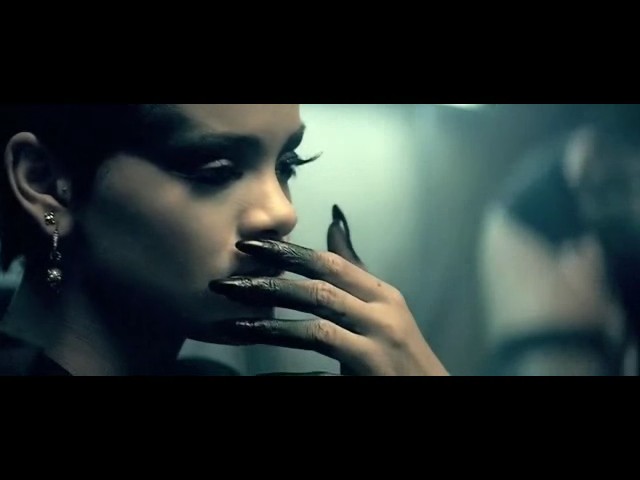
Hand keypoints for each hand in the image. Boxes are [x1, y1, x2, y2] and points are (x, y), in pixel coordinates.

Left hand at [208, 206, 447, 375]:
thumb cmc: (397, 355)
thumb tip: (334, 223)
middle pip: (320, 284)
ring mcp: (378, 338)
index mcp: (381, 293)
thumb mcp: (379, 308)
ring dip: (270, 314)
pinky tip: (258, 358)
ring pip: (317, 315)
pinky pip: (320, 351)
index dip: (288, 252)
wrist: (429, 390)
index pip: (330, 263)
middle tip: (225, 278)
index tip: (249, 246)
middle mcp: (382, 309)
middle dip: (270, 277)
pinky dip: (286, 348)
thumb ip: (353, 271)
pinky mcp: (371, 365)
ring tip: (231, 314)